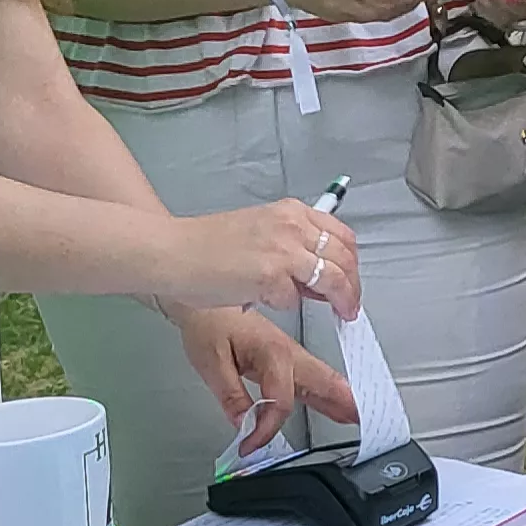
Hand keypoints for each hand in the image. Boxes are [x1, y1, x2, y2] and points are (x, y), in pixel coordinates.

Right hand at [172, 199, 362, 318]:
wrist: (172, 251)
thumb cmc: (206, 245)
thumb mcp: (260, 232)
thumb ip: (292, 249)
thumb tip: (317, 279)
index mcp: (290, 212)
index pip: (341, 235)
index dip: (351, 262)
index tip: (351, 280)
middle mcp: (292, 226)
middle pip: (344, 257)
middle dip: (353, 285)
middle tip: (351, 304)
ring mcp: (283, 250)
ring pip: (333, 278)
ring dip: (341, 299)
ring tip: (342, 313)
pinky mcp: (270, 276)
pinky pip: (295, 299)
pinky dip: (287, 306)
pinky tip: (270, 303)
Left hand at [174, 306, 358, 460]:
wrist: (203, 295)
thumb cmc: (207, 322)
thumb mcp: (211, 362)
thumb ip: (231, 395)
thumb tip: (243, 422)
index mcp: (272, 353)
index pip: (279, 403)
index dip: (266, 429)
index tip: (250, 444)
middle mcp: (287, 352)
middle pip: (321, 382)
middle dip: (342, 402)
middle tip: (359, 421)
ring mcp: (289, 353)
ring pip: (321, 379)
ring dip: (339, 398)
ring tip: (354, 416)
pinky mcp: (284, 355)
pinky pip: (310, 377)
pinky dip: (326, 391)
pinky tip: (332, 402)